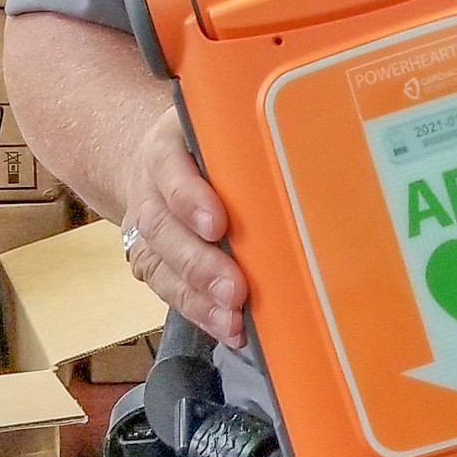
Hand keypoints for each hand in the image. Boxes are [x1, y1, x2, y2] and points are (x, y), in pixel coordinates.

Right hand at [121, 105, 247, 346]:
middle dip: (199, 264)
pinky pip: (167, 292)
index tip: (217, 224)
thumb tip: (312, 155)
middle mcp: (148, 190)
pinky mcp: (150, 264)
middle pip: (162, 229)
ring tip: (232, 319)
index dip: (190, 199)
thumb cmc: (206, 146)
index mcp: (166, 147)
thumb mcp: (219, 128)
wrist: (159, 163)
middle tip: (234, 288)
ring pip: (160, 267)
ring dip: (198, 299)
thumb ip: (250, 141)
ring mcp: (144, 231)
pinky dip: (199, 314)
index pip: (170, 169)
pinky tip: (228, 328)